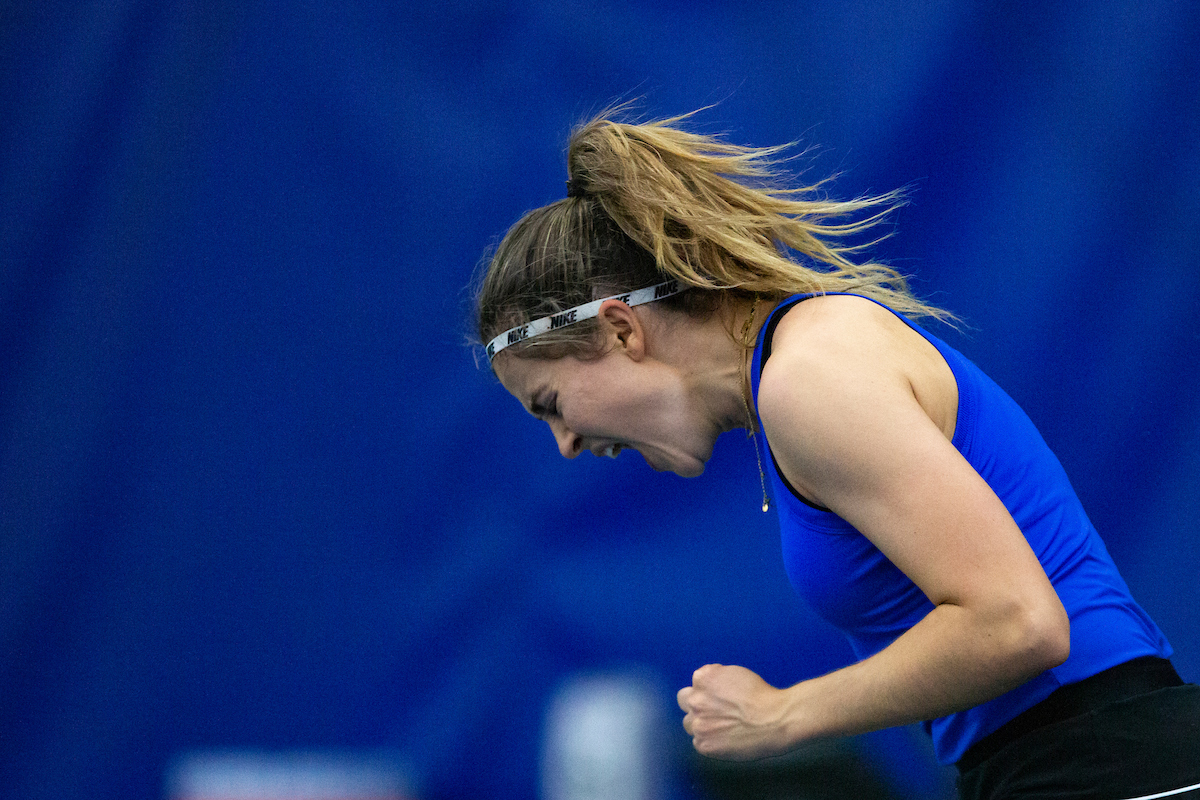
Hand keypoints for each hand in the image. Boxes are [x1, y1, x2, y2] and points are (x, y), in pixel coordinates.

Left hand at [676, 664, 792, 760]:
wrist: (774, 720)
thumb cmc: (761, 696)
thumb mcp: (735, 673)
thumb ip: (716, 677)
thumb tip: (711, 686)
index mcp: (702, 679)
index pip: (696, 683)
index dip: (708, 690)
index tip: (720, 697)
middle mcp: (695, 700)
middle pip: (685, 701)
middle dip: (697, 704)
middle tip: (715, 711)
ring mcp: (698, 723)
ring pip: (689, 724)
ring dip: (701, 724)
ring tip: (721, 728)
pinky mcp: (703, 744)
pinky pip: (699, 742)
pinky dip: (710, 742)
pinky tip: (726, 739)